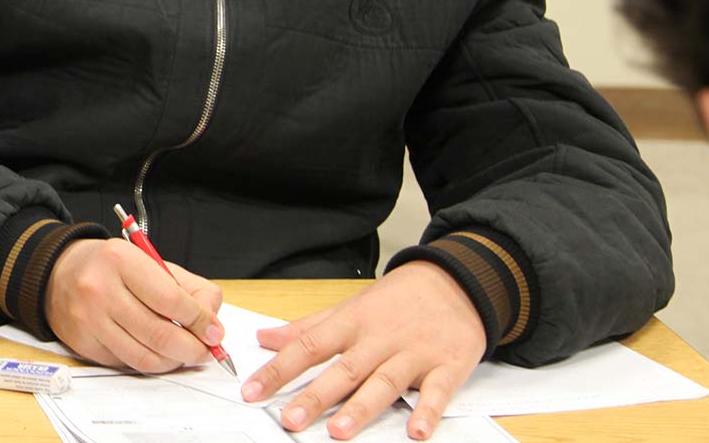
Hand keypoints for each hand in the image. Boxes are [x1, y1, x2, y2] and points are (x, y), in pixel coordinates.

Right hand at [44, 238, 224, 373]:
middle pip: (160, 334)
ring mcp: (89, 320)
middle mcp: (100, 290)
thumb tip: (213, 326)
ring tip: (184, 354)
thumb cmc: (111, 267)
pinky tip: (157, 353)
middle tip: (206, 351)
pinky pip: (127, 363)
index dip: (201, 321)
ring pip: (145, 357)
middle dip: (193, 349)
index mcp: (121, 261)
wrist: (57, 273)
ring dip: (174, 362)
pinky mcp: (84, 344)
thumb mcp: (150, 262)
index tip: (214, 332)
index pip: (172, 300)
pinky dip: (150, 363)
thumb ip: (188, 289)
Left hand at [243, 261, 486, 439]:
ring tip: (339, 432)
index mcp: (350, 324)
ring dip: (361, 408)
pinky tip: (416, 432)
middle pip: (343, 370)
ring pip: (383, 383)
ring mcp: (413, 353)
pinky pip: (436, 392)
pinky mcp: (447, 366)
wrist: (456, 281)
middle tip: (290, 420)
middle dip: (315, 396)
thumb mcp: (348, 308)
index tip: (252, 391)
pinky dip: (427, 411)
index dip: (278, 370)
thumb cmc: (396, 300)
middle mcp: (378, 340)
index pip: (307, 347)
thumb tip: (264, 338)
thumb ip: (306, 327)